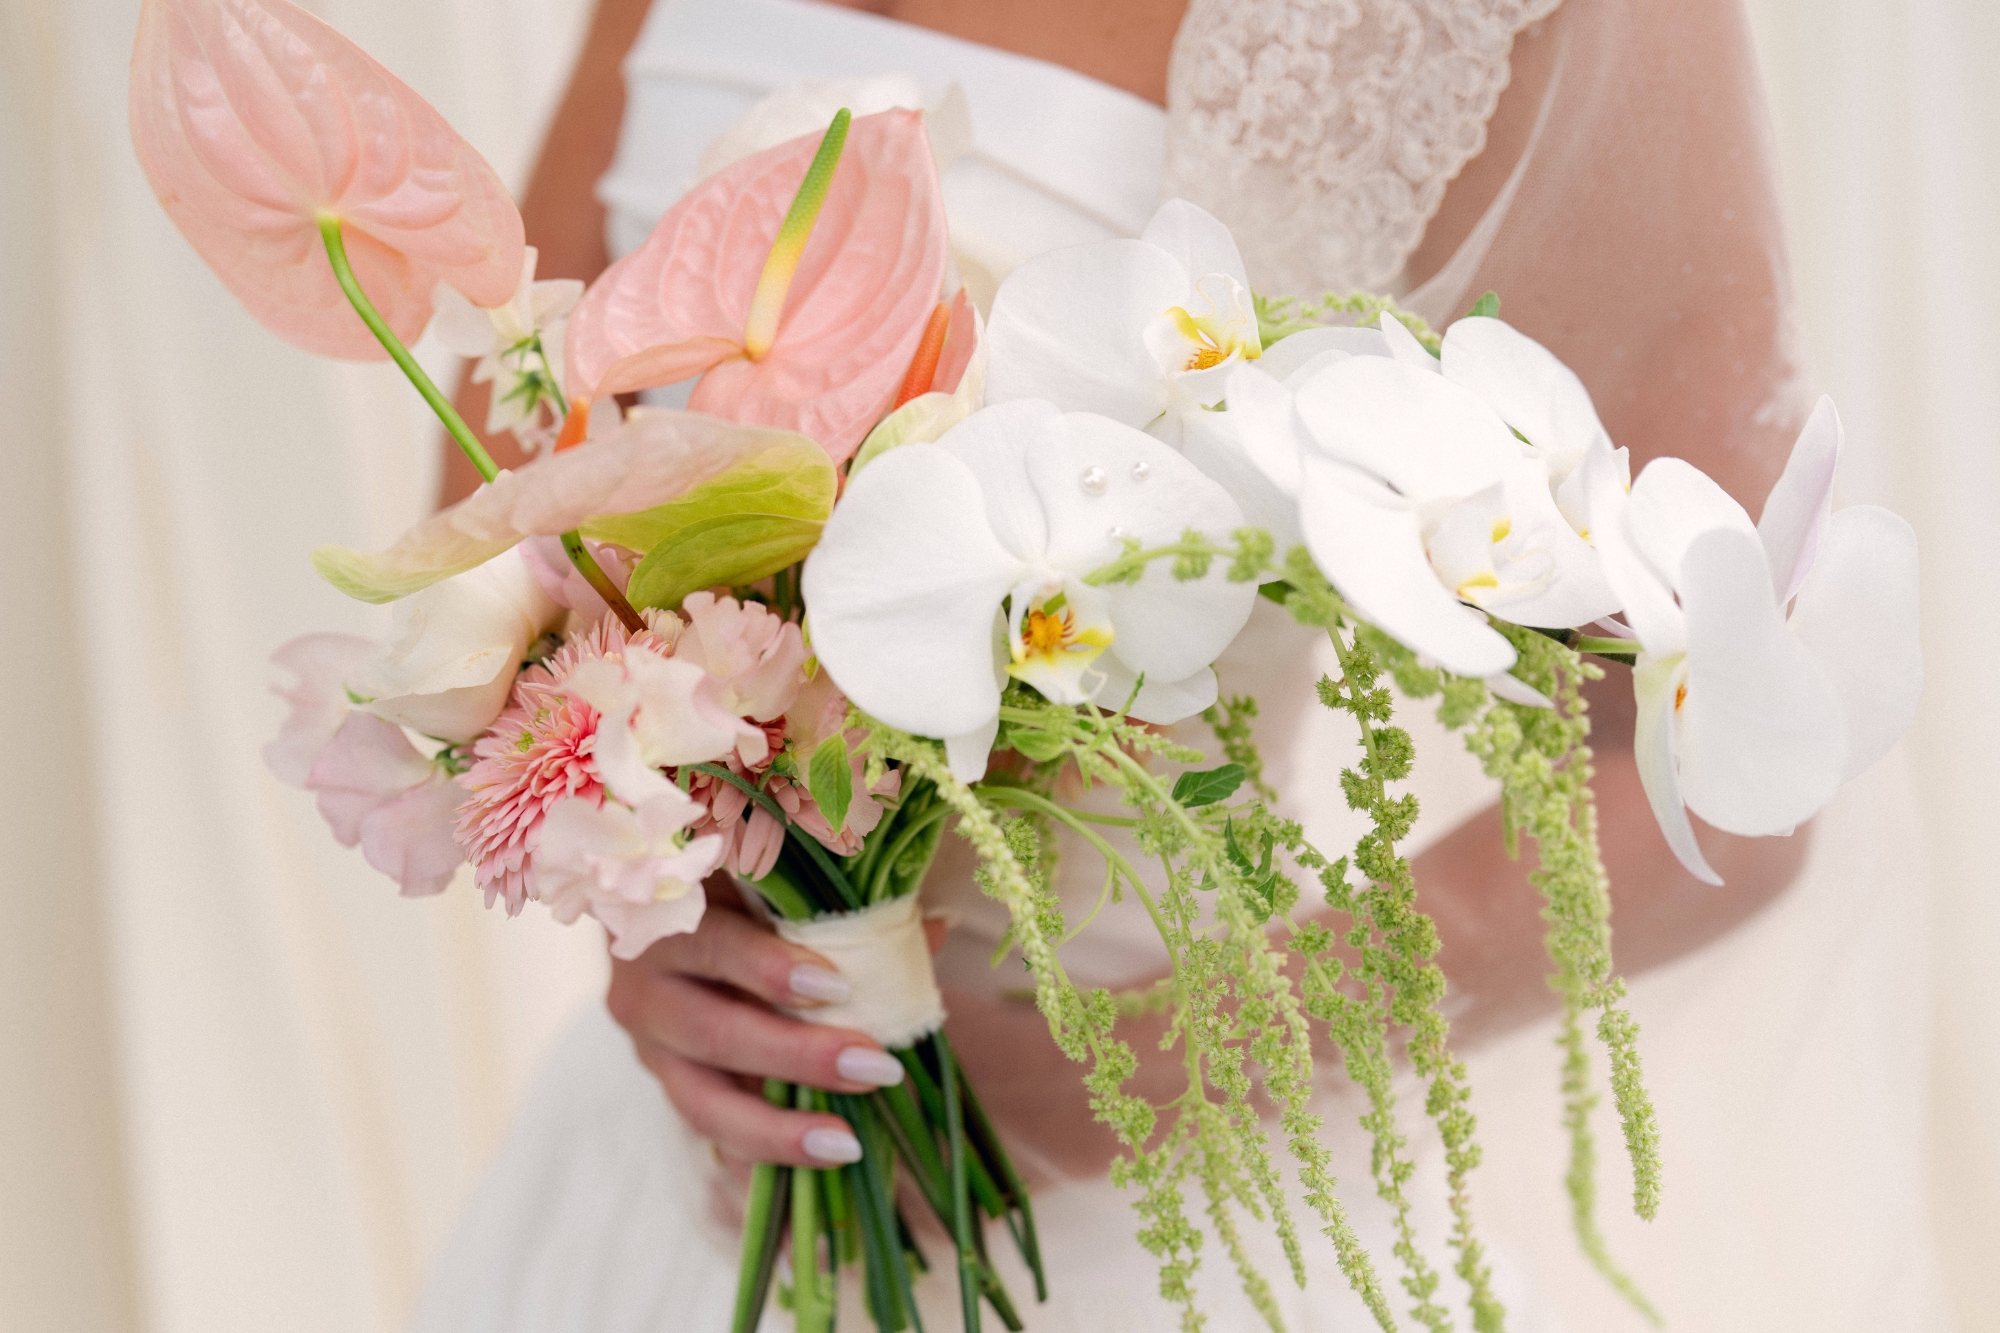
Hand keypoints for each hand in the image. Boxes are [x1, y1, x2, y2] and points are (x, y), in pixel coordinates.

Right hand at [605, 875, 908, 1172]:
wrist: (680, 926)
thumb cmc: (745, 894)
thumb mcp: (782, 890)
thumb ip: (842, 909)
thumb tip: (932, 930)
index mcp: (670, 919)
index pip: (714, 945)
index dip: (768, 968)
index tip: (837, 987)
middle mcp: (643, 985)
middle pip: (714, 1032)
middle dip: (797, 1056)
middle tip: (875, 1068)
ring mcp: (650, 1046)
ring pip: (703, 1100)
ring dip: (777, 1128)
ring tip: (847, 1144)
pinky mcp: (669, 1089)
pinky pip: (711, 1133)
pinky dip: (761, 1157)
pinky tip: (812, 1178)